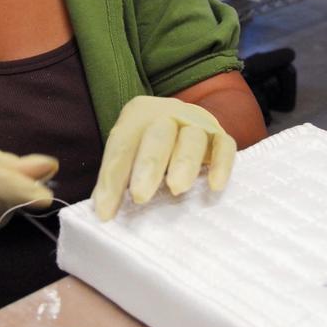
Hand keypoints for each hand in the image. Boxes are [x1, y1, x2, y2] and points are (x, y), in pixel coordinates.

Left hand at [92, 96, 235, 221]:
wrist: (184, 121)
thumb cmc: (150, 145)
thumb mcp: (129, 153)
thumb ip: (116, 178)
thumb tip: (102, 211)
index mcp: (137, 115)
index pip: (121, 147)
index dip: (111, 181)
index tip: (104, 212)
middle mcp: (167, 113)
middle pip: (158, 136)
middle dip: (149, 165)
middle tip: (140, 195)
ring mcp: (197, 123)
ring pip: (192, 138)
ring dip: (184, 162)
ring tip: (176, 189)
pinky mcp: (220, 136)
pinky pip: (224, 146)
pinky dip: (221, 164)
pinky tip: (214, 186)